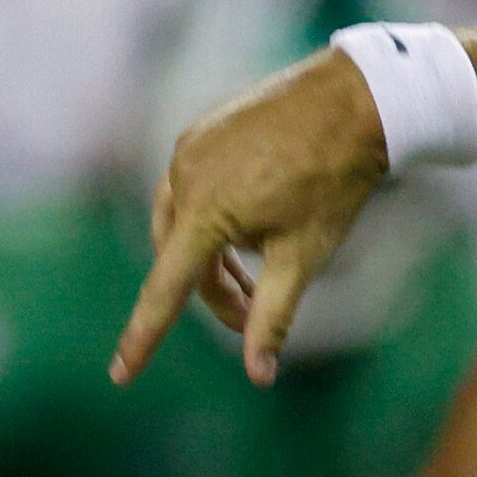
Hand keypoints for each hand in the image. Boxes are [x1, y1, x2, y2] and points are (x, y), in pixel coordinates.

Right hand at [112, 50, 386, 386]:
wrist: (356, 101)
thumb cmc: (334, 181)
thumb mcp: (304, 255)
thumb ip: (272, 317)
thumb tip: (259, 375)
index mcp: (203, 212)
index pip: (165, 290)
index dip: (143, 337)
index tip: (120, 375)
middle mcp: (182, 176)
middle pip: (181, 259)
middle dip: (214, 291)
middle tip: (251, 314)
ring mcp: (188, 148)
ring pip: (185, 224)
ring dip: (214, 256)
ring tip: (258, 267)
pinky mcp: (201, 131)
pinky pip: (194, 188)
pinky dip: (216, 215)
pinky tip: (257, 214)